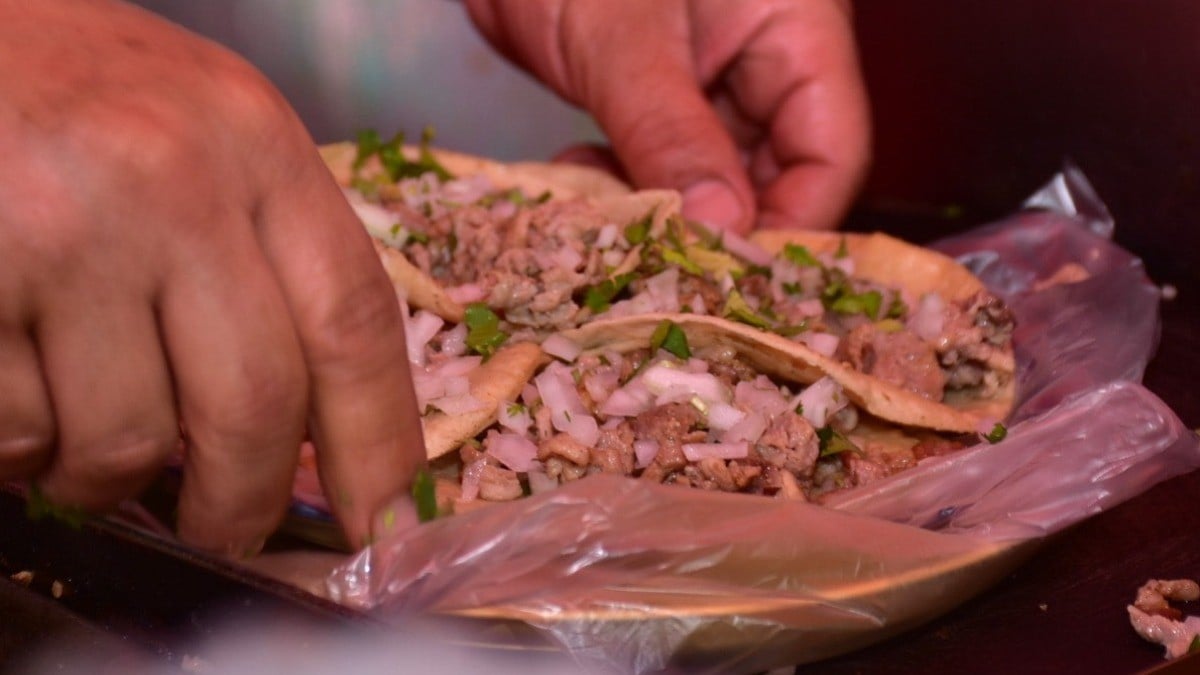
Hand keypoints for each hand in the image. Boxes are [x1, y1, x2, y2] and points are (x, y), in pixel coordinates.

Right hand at [0, 0, 423, 552]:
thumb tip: (313, 428)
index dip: (379, 442)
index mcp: (255, 143)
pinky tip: (17, 389)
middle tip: (222, 527)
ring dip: (106, 478)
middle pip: (255, 407)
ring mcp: (65, 230)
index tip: (384, 520)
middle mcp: (172, 182)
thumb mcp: (203, 135)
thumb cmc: (71, 95)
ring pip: (126, 441)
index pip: (353, 320)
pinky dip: (21, 447)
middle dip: (240, 503)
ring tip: (83, 438)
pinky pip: (20, 431)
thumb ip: (266, 254)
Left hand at [464, 0, 870, 232]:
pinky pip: (663, 163)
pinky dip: (627, 184)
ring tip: (605, 218)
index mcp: (798, 29)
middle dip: (716, 226)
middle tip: (657, 262)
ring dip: (662, 210)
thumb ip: (671, 132)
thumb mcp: (623, 40)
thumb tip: (722, 228)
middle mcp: (766, 61)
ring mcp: (712, 81)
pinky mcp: (661, 96)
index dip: (792, 224)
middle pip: (778, 177)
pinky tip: (580, 182)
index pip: (832, 153)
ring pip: (713, 179)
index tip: (729, 276)